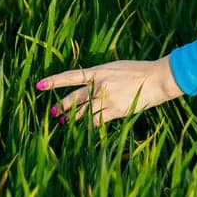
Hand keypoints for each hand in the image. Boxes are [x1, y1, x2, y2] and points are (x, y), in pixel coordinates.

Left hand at [36, 55, 184, 127]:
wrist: (157, 78)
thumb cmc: (139, 71)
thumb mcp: (116, 68)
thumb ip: (101, 76)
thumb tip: (88, 89)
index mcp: (99, 71)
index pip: (71, 76)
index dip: (54, 81)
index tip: (39, 85)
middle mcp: (100, 85)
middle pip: (73, 99)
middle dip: (61, 107)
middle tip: (53, 112)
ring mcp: (106, 98)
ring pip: (83, 113)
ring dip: (74, 119)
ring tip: (67, 122)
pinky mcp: (115, 111)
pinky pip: (96, 122)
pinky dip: (90, 126)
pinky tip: (86, 128)